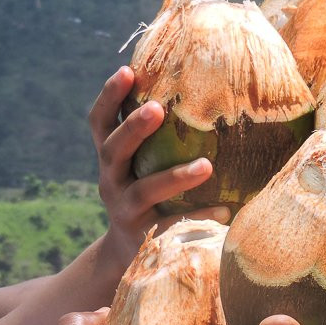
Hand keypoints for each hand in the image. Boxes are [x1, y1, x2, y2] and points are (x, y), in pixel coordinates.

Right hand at [89, 66, 229, 266]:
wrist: (131, 253)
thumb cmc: (150, 196)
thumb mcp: (144, 166)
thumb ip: (160, 139)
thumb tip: (206, 95)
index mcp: (112, 159)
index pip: (101, 123)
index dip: (109, 97)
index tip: (127, 71)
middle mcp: (111, 181)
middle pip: (113, 151)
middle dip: (133, 128)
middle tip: (157, 108)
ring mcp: (125, 211)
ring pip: (144, 191)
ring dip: (174, 177)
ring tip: (206, 166)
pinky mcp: (144, 238)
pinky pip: (172, 225)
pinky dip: (198, 216)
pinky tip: (225, 209)